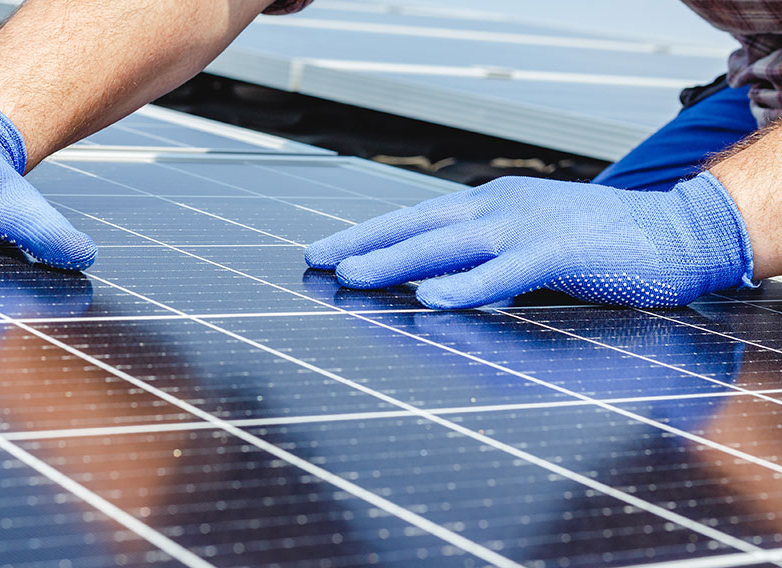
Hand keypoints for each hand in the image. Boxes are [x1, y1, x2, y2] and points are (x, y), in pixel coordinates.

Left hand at [305, 174, 754, 308]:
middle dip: (364, 244)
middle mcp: (500, 209)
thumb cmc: (599, 243)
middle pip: (418, 226)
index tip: (323, 251)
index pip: (415, 219)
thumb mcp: (527, 243)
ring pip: (449, 244)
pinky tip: (430, 299)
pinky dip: (466, 285)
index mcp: (491, 206)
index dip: (367, 235)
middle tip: (315, 260)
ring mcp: (529, 228)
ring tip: (351, 275)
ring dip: (396, 260)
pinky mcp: (560, 254)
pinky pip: (504, 272)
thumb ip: (482, 261)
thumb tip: (429, 284)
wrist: (676, 232)